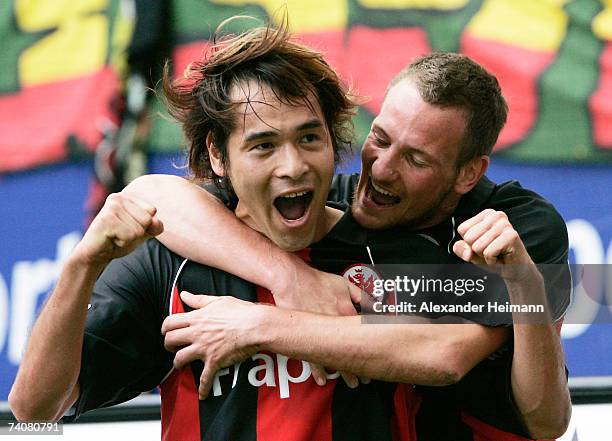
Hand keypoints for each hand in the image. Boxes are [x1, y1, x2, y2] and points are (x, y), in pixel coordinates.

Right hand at [73, 193, 162, 266]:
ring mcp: (111, 207)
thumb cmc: (119, 240)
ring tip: (115, 236)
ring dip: (129, 239)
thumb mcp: (143, 232)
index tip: (128, 228)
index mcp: (127, 197)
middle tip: (120, 233)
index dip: (144, 226)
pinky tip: (110, 239)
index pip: (152, 211)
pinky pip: (130, 236)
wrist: (96, 254)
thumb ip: (155, 226)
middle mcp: (118, 197)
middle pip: (147, 220)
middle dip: (137, 233)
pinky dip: (122, 242)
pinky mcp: (106, 220)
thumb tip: (156, 221)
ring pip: (139, 229)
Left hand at [162, 292, 260, 398]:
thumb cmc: (240, 311)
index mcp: (197, 318)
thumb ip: (199, 299)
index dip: (165, 328)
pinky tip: (202, 395)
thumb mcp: (218, 301)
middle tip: (172, 347)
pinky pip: (205, 378)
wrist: (256, 326)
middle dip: (168, 345)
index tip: (167, 331)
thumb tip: (184, 294)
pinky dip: (203, 389)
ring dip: (178, 363)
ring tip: (181, 364)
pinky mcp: (215, 361)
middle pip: (170, 340)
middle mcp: (197, 333)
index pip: (170, 322)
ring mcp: (204, 348)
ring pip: (180, 359)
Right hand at [271, 263, 363, 387]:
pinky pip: (313, 358)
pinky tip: (323, 379)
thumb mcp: (344, 283)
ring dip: (345, 372)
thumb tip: (375, 301)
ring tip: (352, 382)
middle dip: (362, 366)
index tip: (377, 355)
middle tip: (368, 377)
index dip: (372, 346)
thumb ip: (361, 294)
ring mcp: (319, 332)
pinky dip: (318, 370)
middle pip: (353, 350)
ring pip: (335, 358)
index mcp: (346, 311)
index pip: (365, 334)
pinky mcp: (305, 336)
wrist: (292, 280)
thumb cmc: (316, 281)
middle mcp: (335, 324)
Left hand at [452, 209, 533, 280]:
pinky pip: (488, 253)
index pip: (463, 229)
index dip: (469, 243)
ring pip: (477, 246)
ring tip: (497, 254)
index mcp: (486, 214)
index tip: (484, 245)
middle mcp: (496, 215)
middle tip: (491, 251)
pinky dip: (492, 261)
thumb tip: (460, 245)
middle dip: (477, 250)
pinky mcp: (511, 236)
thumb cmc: (493, 257)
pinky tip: (501, 257)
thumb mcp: (471, 253)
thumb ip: (461, 248)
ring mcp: (505, 224)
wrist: (515, 270)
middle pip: (469, 238)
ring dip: (485, 256)